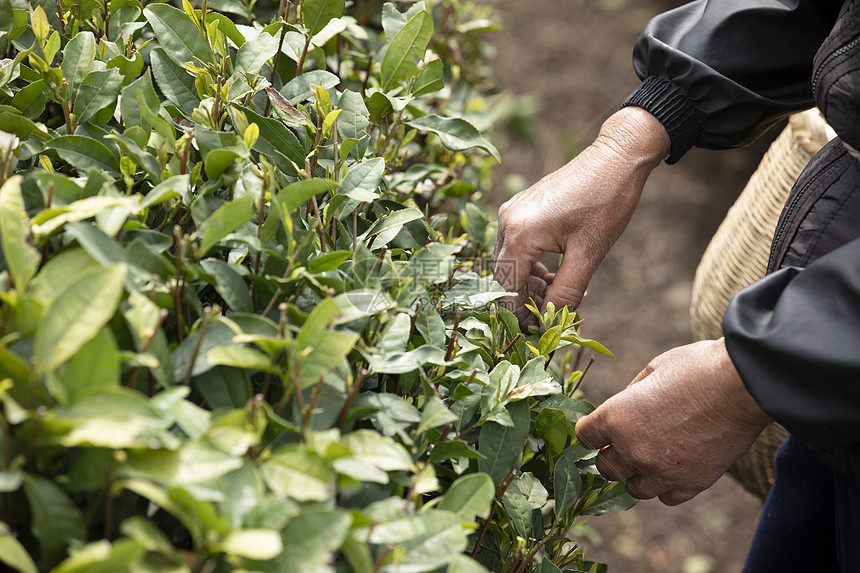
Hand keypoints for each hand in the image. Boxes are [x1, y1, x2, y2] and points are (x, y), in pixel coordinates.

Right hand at [493, 107, 668, 322]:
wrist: (616, 158)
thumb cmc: (606, 203)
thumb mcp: (589, 255)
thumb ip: (566, 293)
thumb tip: (549, 324)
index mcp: (520, 234)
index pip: (507, 290)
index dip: (520, 317)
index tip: (539, 334)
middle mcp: (507, 223)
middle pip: (503, 278)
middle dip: (523, 302)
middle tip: (548, 319)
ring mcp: (511, 214)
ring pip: (508, 264)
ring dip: (527, 285)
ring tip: (556, 294)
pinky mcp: (519, 210)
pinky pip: (515, 247)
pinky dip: (529, 266)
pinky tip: (552, 274)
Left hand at [574, 339, 771, 505]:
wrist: (744, 385)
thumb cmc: (696, 368)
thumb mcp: (652, 369)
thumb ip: (631, 395)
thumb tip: (623, 408)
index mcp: (617, 418)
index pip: (586, 436)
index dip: (589, 432)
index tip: (595, 430)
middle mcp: (634, 450)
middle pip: (606, 468)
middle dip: (609, 456)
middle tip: (620, 445)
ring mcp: (663, 471)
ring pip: (634, 489)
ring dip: (635, 475)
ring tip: (646, 459)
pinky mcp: (692, 483)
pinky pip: (667, 497)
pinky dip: (665, 487)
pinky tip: (671, 470)